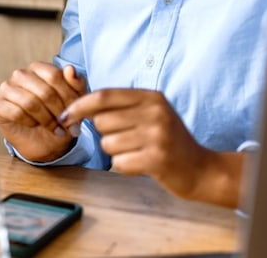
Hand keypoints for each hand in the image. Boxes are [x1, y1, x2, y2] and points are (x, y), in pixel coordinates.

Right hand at [0, 61, 87, 161]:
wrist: (44, 142)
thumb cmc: (58, 117)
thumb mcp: (74, 101)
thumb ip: (76, 83)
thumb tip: (70, 68)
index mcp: (38, 68)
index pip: (54, 75)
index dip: (68, 96)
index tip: (75, 112)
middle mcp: (20, 74)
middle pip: (44, 91)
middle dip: (59, 112)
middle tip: (66, 125)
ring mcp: (6, 88)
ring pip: (31, 103)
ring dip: (46, 120)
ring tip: (53, 128)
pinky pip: (17, 113)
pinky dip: (30, 122)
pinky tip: (34, 125)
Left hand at [59, 89, 228, 201]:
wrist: (201, 169)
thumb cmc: (167, 140)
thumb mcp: (149, 113)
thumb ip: (118, 106)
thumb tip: (76, 104)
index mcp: (151, 97)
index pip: (103, 96)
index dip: (79, 106)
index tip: (65, 117)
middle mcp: (155, 112)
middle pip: (101, 121)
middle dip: (106, 134)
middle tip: (128, 140)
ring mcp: (157, 136)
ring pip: (107, 144)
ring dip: (117, 152)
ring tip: (138, 152)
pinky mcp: (157, 159)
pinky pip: (118, 163)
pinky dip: (125, 167)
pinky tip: (142, 164)